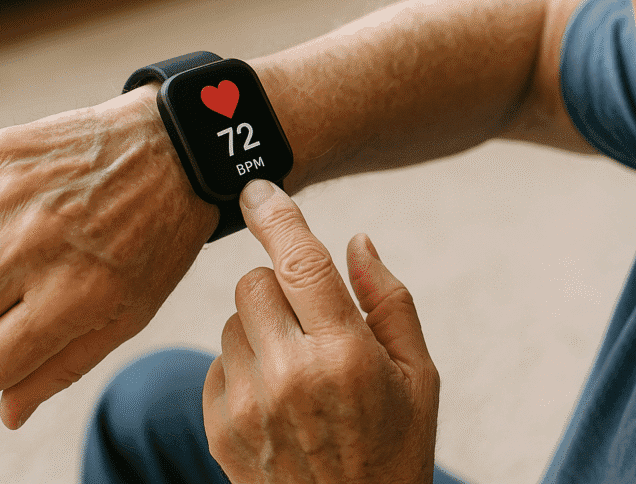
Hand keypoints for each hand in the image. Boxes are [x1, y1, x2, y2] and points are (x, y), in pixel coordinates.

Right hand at [0, 86, 217, 428]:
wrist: (174, 146)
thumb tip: (7, 414)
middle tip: (27, 288)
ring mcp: (8, 198)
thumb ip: (64, 366)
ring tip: (17, 250)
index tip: (13, 346)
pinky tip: (4, 216)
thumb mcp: (132, 310)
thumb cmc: (157, 236)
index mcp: (75, 295)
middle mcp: (35, 246)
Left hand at [203, 180, 439, 483]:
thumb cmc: (396, 447)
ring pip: (232, 320)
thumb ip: (388, 301)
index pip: (301, 262)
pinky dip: (242, 364)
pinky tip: (276, 397)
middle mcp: (290, 376)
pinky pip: (217, 361)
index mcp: (346, 355)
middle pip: (255, 282)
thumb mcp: (419, 375)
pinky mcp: (219, 429)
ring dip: (262, 327)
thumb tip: (357, 242)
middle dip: (281, 285)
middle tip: (313, 319)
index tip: (259, 187)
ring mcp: (247, 406)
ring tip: (299, 368)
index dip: (278, 216)